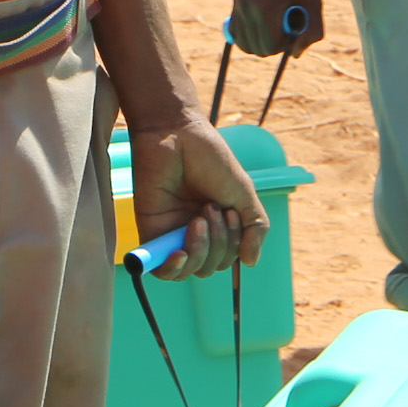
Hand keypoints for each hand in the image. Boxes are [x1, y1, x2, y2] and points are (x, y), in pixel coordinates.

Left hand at [128, 113, 268, 281]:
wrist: (176, 136)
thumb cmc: (210, 159)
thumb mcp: (243, 193)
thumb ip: (254, 227)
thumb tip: (250, 263)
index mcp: (218, 223)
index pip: (229, 256)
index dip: (233, 243)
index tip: (230, 211)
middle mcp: (196, 232)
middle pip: (210, 266)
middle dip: (219, 243)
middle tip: (210, 208)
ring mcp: (174, 233)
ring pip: (190, 269)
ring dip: (200, 250)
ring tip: (198, 219)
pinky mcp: (153, 233)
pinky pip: (163, 270)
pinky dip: (173, 269)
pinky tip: (179, 254)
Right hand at [227, 0, 326, 57]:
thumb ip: (310, 28)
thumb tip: (296, 53)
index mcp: (265, 8)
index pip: (269, 47)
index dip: (286, 45)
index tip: (297, 27)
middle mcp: (245, 7)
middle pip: (254, 48)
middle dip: (273, 44)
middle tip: (289, 24)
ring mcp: (237, 2)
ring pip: (242, 40)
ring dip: (260, 39)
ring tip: (278, 20)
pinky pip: (237, 26)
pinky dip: (251, 29)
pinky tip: (269, 13)